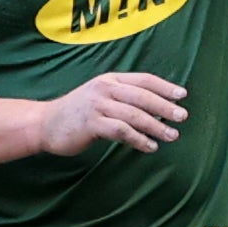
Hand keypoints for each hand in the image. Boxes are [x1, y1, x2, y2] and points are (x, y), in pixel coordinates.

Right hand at [20, 71, 185, 157]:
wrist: (45, 124)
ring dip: (156, 126)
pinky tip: (149, 146)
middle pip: (142, 96)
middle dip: (165, 107)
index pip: (143, 79)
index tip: (182, 95)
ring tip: (172, 136)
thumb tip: (155, 110)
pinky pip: (122, 131)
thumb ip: (122, 99)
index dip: (164, 87)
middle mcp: (105, 89)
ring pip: (134, 114)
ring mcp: (97, 105)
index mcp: (110, 80)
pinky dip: (139, 139)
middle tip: (182, 117)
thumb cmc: (76, 113)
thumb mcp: (99, 97)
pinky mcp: (92, 123)